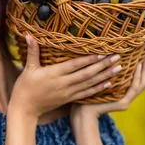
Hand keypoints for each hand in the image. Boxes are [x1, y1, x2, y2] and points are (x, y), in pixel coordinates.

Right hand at [10, 35, 143, 118]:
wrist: (25, 109)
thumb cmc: (25, 88)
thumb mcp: (28, 69)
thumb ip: (32, 51)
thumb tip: (29, 35)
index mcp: (54, 74)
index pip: (75, 65)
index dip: (89, 59)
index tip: (102, 53)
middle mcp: (63, 84)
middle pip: (87, 74)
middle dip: (103, 66)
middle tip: (117, 57)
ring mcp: (68, 93)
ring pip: (90, 84)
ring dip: (105, 76)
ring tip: (118, 68)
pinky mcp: (69, 99)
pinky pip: (87, 94)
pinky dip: (98, 89)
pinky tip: (109, 83)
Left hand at [69, 52, 144, 123]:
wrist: (80, 112)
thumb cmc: (87, 95)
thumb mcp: (101, 81)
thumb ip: (110, 74)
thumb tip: (115, 59)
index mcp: (124, 93)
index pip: (142, 80)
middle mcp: (128, 98)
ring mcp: (126, 102)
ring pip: (142, 84)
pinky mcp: (122, 104)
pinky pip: (133, 89)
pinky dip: (136, 77)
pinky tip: (137, 67)